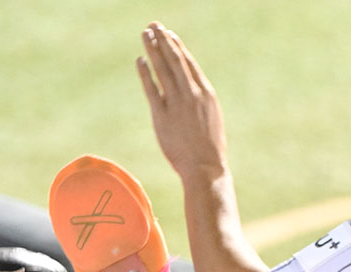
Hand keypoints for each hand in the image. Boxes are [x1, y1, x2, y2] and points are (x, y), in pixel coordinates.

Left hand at [138, 22, 229, 180]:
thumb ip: (199, 102)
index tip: (169, 35)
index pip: (189, 63)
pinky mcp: (162, 116)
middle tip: (154, 25)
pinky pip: (152, 88)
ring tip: (145, 34)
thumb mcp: (210, 118)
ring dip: (153, 50)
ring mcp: (177, 103)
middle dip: (164, 40)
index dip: (177, 47)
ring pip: (163, 69)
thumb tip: (190, 94)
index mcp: (206, 92)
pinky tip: (140, 60)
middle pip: (175, 60)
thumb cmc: (208, 148)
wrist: (205, 167)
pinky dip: (146, 73)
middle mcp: (192, 93)